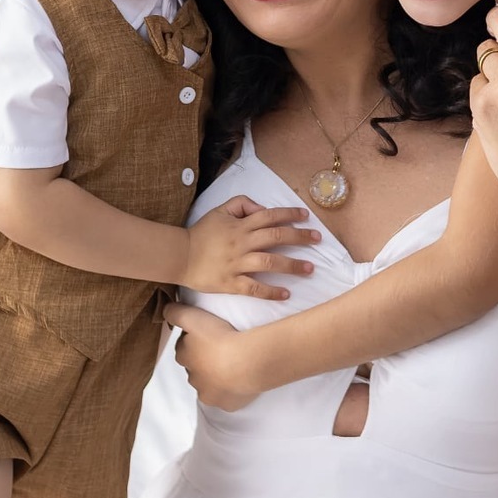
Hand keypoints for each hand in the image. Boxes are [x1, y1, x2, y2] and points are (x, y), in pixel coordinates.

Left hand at [166, 303, 261, 409]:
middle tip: (222, 348)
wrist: (246, 363)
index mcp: (184, 356)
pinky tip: (240, 379)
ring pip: (209, 384)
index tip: (209, 334)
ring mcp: (209, 394)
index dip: (195, 340)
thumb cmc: (219, 338)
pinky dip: (231, 390)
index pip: (184, 347)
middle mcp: (193, 378)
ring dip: (217, 376)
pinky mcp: (226, 404)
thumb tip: (165, 311)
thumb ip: (175, 313)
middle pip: (196, 367)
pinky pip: (226, 397)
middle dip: (205, 360)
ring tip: (234, 363)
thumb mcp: (192, 317)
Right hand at [184, 196, 318, 300]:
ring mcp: (237, 264)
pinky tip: (286, 294)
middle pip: (276, 237)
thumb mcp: (219, 211)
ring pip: (269, 262)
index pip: (270, 216)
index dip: (290, 215)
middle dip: (300, 237)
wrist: (179, 256)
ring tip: (310, 268)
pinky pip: (254, 288)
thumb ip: (242, 204)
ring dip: (292, 265)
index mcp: (240, 225)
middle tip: (318, 239)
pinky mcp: (231, 283)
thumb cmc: (201, 233)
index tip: (307, 217)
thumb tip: (262, 207)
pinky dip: (271, 291)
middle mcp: (242, 243)